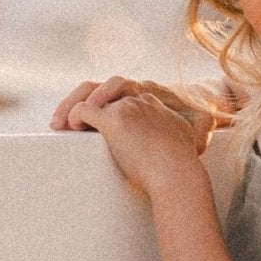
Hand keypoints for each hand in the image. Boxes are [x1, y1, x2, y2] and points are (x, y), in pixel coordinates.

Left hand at [64, 89, 207, 199]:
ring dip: (72, 105)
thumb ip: (187, 134)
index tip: (97, 119)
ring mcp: (125, 109)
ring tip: (61, 123)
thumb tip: (199, 142)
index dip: (108, 104)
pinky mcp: (114, 121)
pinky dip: (73, 115)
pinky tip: (69, 126)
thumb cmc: (183, 166)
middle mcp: (138, 100)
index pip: (123, 93)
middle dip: (86, 98)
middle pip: (105, 88)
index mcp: (153, 103)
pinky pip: (84, 110)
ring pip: (90, 94)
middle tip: (70, 118)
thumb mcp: (188, 139)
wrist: (177, 173)